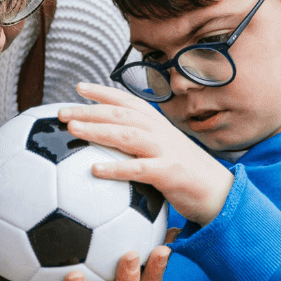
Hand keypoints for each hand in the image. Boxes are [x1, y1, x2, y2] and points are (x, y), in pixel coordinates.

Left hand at [61, 82, 235, 223]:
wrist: (219, 193)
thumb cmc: (185, 174)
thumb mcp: (163, 151)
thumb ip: (140, 145)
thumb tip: (108, 147)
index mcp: (157, 124)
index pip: (127, 101)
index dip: (103, 92)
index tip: (78, 88)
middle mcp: (159, 131)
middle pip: (119, 114)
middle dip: (89, 110)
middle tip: (61, 112)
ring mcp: (165, 150)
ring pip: (126, 134)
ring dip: (97, 130)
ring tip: (72, 130)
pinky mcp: (169, 172)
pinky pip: (138, 169)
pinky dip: (116, 168)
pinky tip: (94, 170)